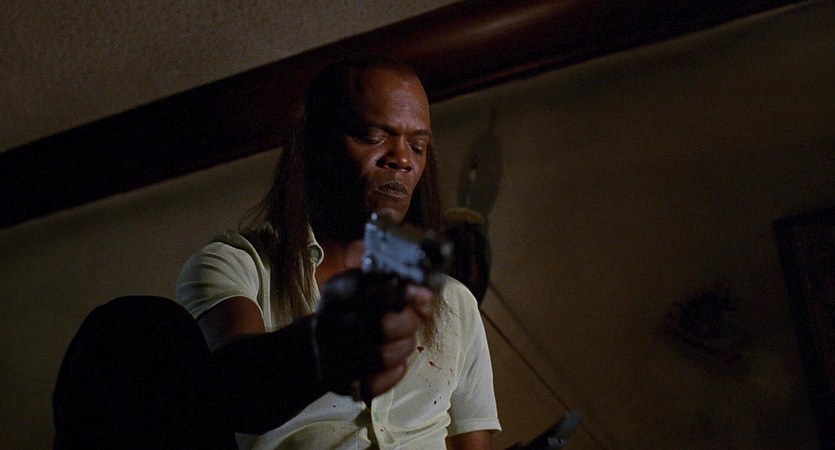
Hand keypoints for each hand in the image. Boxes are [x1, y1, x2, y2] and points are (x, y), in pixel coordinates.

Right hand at [313, 269, 432, 400]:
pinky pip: (374, 385)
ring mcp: (330, 355)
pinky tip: (398, 363)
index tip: (423, 296)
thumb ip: (399, 288)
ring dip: (404, 348)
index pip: (367, 288)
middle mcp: (328, 322)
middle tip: (413, 321)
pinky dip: (394, 373)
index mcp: (335, 292)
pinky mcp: (338, 382)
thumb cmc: (356, 311)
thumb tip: (424, 297)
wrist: (327, 343)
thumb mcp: (371, 289)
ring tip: (405, 341)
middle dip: (408, 323)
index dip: (403, 293)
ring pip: (382, 357)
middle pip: (382, 326)